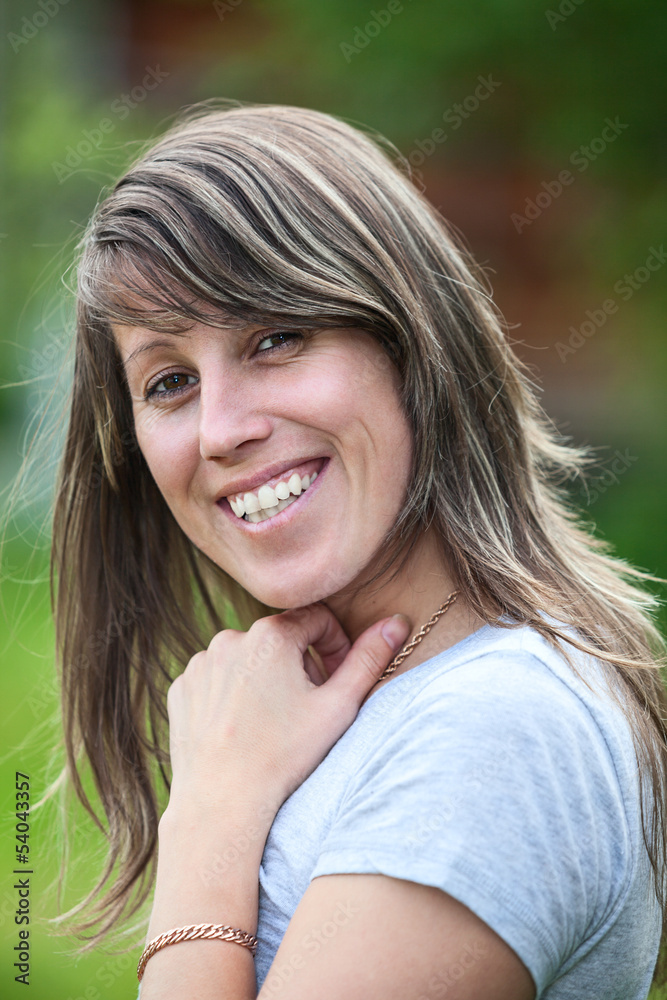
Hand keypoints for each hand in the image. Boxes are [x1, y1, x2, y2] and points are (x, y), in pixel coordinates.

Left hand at [165, 603, 410, 814]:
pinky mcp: (182, 688)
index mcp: (270, 634)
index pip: (316, 619)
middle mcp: (229, 638)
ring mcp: (201, 663)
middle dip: (300, 664)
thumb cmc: (286, 756)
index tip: (337, 680)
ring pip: (247, 658)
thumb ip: (369, 659)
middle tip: (308, 708)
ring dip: (266, 677)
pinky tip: (243, 727)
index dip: (335, 646)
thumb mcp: (339, 706)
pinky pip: (216, 678)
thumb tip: (397, 623)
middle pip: (281, 639)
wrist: (222, 803)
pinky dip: (233, 693)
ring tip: (274, 721)